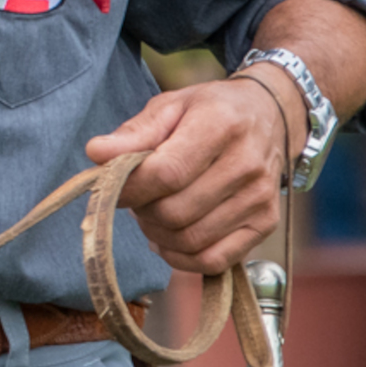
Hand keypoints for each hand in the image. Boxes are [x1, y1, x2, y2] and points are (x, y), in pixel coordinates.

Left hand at [85, 76, 292, 272]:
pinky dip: (181, 258)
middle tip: (135, 196)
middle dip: (141, 210)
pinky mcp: (265, 224)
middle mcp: (246, 166)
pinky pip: (214, 260)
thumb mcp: (170, 106)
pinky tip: (167, 238)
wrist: (270, 116)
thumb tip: (95, 154)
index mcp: (220, 126)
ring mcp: (260, 199)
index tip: (109, 186)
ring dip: (157, 233)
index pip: (166, 173)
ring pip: (191, 240)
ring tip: (151, 211)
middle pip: (175, 212)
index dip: (130, 187)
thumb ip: (133, 133)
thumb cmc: (210, 110)